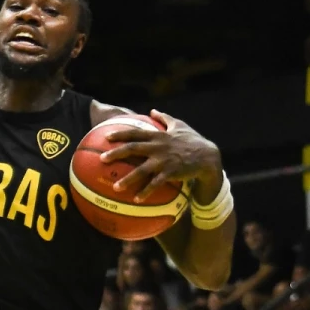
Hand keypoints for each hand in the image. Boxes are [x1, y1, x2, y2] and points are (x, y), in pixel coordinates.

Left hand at [99, 110, 222, 201]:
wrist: (208, 156)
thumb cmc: (192, 140)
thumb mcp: (179, 125)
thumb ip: (164, 118)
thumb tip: (153, 110)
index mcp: (158, 136)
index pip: (135, 132)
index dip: (120, 134)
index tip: (106, 137)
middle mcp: (158, 147)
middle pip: (133, 149)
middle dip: (116, 153)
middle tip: (102, 159)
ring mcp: (164, 161)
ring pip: (142, 170)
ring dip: (128, 179)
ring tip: (115, 187)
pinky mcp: (171, 173)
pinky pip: (155, 184)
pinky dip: (145, 191)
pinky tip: (136, 199)